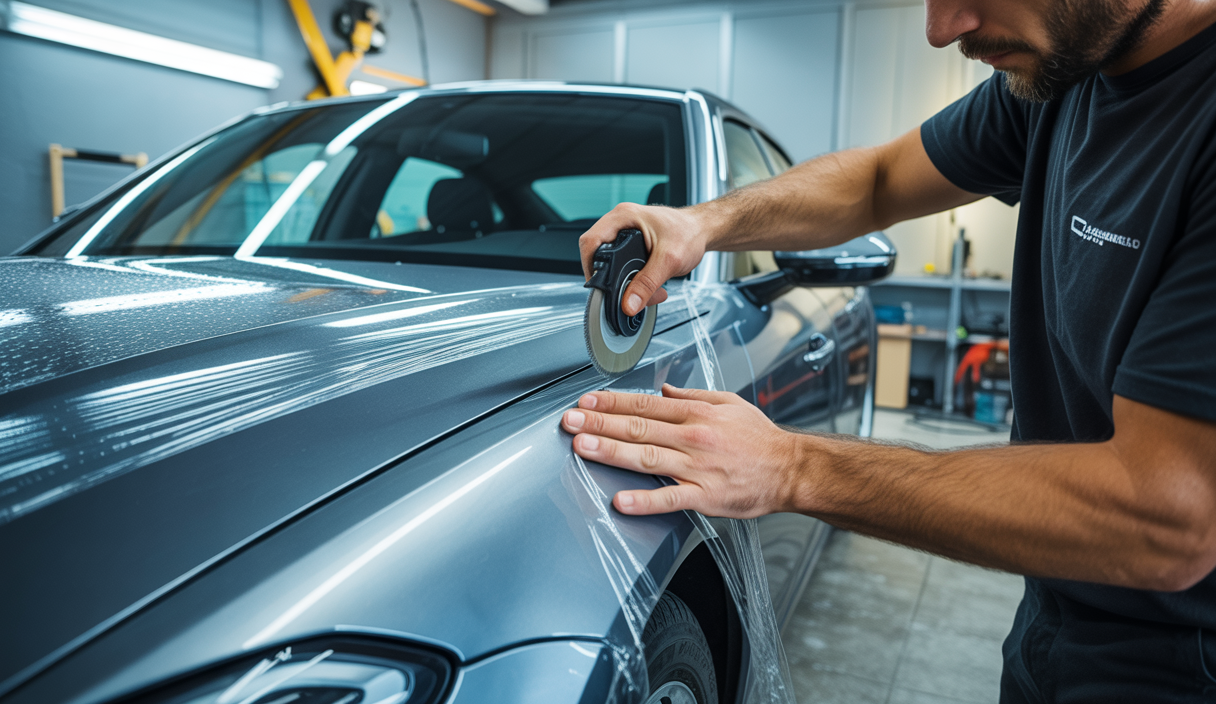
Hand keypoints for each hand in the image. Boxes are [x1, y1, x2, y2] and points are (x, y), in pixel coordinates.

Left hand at [561, 384, 802, 517]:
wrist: (792, 470)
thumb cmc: (761, 439)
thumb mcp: (729, 403)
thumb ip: (694, 396)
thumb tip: (664, 391)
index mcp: (697, 414)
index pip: (645, 405)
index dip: (611, 403)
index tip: (586, 402)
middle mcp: (693, 437)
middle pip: (638, 428)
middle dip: (599, 424)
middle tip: (570, 421)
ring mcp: (698, 468)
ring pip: (647, 458)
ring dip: (611, 452)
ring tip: (582, 448)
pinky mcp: (705, 496)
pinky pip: (670, 498)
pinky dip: (644, 501)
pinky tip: (620, 501)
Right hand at [579, 203, 710, 315]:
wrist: (703, 230)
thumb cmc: (689, 232)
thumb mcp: (669, 260)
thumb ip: (648, 284)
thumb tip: (629, 303)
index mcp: (624, 217)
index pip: (590, 241)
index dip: (589, 266)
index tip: (598, 286)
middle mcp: (621, 223)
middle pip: (598, 255)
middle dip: (611, 279)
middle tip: (624, 293)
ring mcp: (625, 233)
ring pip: (611, 263)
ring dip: (625, 282)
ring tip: (645, 291)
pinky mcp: (632, 243)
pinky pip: (622, 265)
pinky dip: (633, 279)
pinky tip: (647, 283)